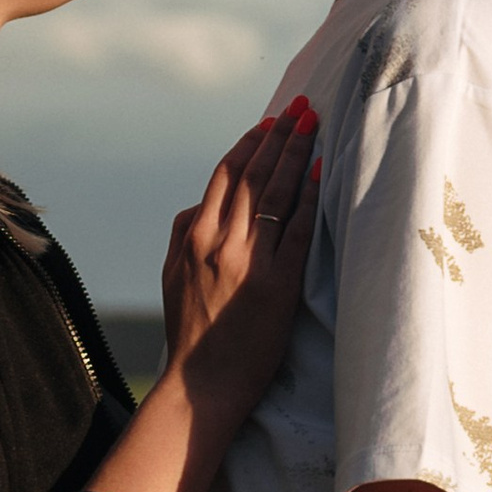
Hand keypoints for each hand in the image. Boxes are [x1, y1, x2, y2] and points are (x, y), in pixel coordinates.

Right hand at [161, 102, 318, 418]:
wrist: (201, 383)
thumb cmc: (190, 331)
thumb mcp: (171, 275)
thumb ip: (182, 235)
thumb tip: (197, 206)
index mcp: (194, 236)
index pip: (224, 176)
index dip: (249, 144)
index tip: (268, 123)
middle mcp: (220, 242)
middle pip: (254, 175)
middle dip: (280, 137)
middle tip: (301, 108)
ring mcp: (249, 262)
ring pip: (275, 195)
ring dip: (296, 155)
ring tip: (313, 126)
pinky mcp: (277, 286)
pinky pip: (295, 232)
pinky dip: (308, 199)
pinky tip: (320, 173)